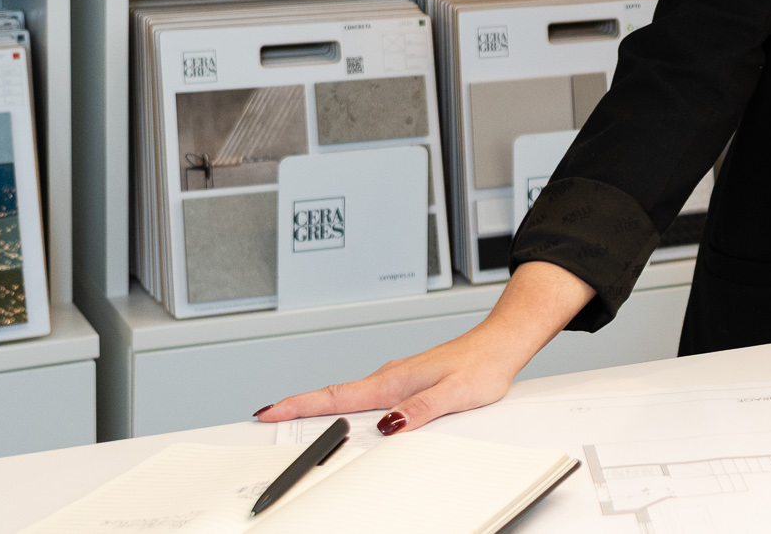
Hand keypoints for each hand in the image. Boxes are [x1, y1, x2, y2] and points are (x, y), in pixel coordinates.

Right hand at [253, 261, 595, 434]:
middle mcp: (390, 377)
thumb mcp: (454, 393)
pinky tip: (348, 418)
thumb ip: (420, 409)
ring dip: (322, 408)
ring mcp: (397, 378)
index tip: (269, 412)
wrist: (503, 344)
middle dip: (299, 409)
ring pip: (351, 396)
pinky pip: (368, 396)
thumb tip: (389, 425)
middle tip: (267, 422)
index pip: (337, 395)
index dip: (300, 405)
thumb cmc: (483, 364)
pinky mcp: (407, 382)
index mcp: (394, 381)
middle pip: (335, 396)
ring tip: (293, 422)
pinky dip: (348, 405)